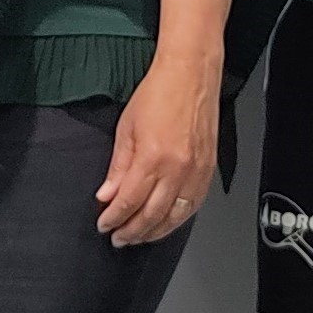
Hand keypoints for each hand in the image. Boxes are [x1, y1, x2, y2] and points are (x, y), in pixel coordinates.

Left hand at [96, 40, 220, 246]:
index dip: (114, 218)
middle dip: (131, 232)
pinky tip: (166, 223)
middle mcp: (177, 169)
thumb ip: (118, 167)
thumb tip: (107, 195)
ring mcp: (196, 172)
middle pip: (151, 216)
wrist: (190, 74)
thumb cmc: (159, 93)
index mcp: (152, 158)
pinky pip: (193, 206)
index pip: (128, 202)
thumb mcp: (126, 128)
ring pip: (174, 217)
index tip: (104, 225)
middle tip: (118, 238)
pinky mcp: (208, 170)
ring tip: (138, 236)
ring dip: (154, 231)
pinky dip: (178, 220)